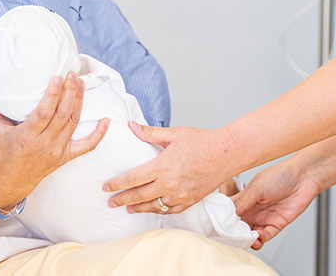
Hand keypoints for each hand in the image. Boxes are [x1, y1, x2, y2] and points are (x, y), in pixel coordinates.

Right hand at [0, 74, 109, 205]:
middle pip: (62, 115)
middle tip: (73, 75)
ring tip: (81, 84)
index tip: (58, 77)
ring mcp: (57, 151)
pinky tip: (106, 120)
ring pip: (73, 124)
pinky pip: (86, 146)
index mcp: (27, 136)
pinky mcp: (65, 157)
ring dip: (79, 102)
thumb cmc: (2, 155)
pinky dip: (98, 134)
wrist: (10, 183)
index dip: (53, 94)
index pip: (44, 113)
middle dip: (70, 93)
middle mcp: (44, 144)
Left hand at [103, 122, 243, 213]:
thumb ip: (151, 133)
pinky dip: (159, 210)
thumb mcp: (174, 134)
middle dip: (122, 199)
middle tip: (110, 202)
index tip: (106, 187)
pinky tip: (152, 208)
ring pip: (154, 206)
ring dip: (138, 208)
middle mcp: (170, 184)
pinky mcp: (191, 200)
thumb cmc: (203, 140)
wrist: (229, 153)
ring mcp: (181, 195)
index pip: (133, 178)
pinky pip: (170, 210)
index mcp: (164, 166)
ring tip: (127, 208)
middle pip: (139, 196)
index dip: (117, 184)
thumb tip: (131, 126)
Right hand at [232, 161, 322, 250]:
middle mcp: (252, 210)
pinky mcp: (276, 224)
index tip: (216, 227)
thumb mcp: (257, 187)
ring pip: (250, 234)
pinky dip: (260, 240)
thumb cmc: (280, 175)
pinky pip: (265, 236)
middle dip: (234, 234)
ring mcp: (264, 218)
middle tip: (230, 238)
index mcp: (244, 198)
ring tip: (246, 239)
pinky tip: (258, 237)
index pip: (229, 212)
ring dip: (247, 239)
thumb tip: (228, 214)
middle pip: (238, 226)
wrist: (304, 177)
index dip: (223, 220)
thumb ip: (243, 201)